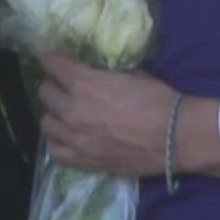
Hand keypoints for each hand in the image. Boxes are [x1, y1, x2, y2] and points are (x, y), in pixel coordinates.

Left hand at [38, 53, 219, 178]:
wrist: (175, 136)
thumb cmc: (157, 99)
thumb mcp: (129, 73)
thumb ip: (104, 72)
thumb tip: (94, 69)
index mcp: (84, 82)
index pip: (51, 64)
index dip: (52, 58)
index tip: (54, 58)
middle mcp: (72, 109)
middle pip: (45, 92)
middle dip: (53, 84)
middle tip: (64, 85)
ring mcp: (75, 138)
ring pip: (46, 122)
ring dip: (54, 113)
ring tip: (65, 112)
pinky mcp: (84, 160)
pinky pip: (55, 151)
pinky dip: (58, 141)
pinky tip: (67, 137)